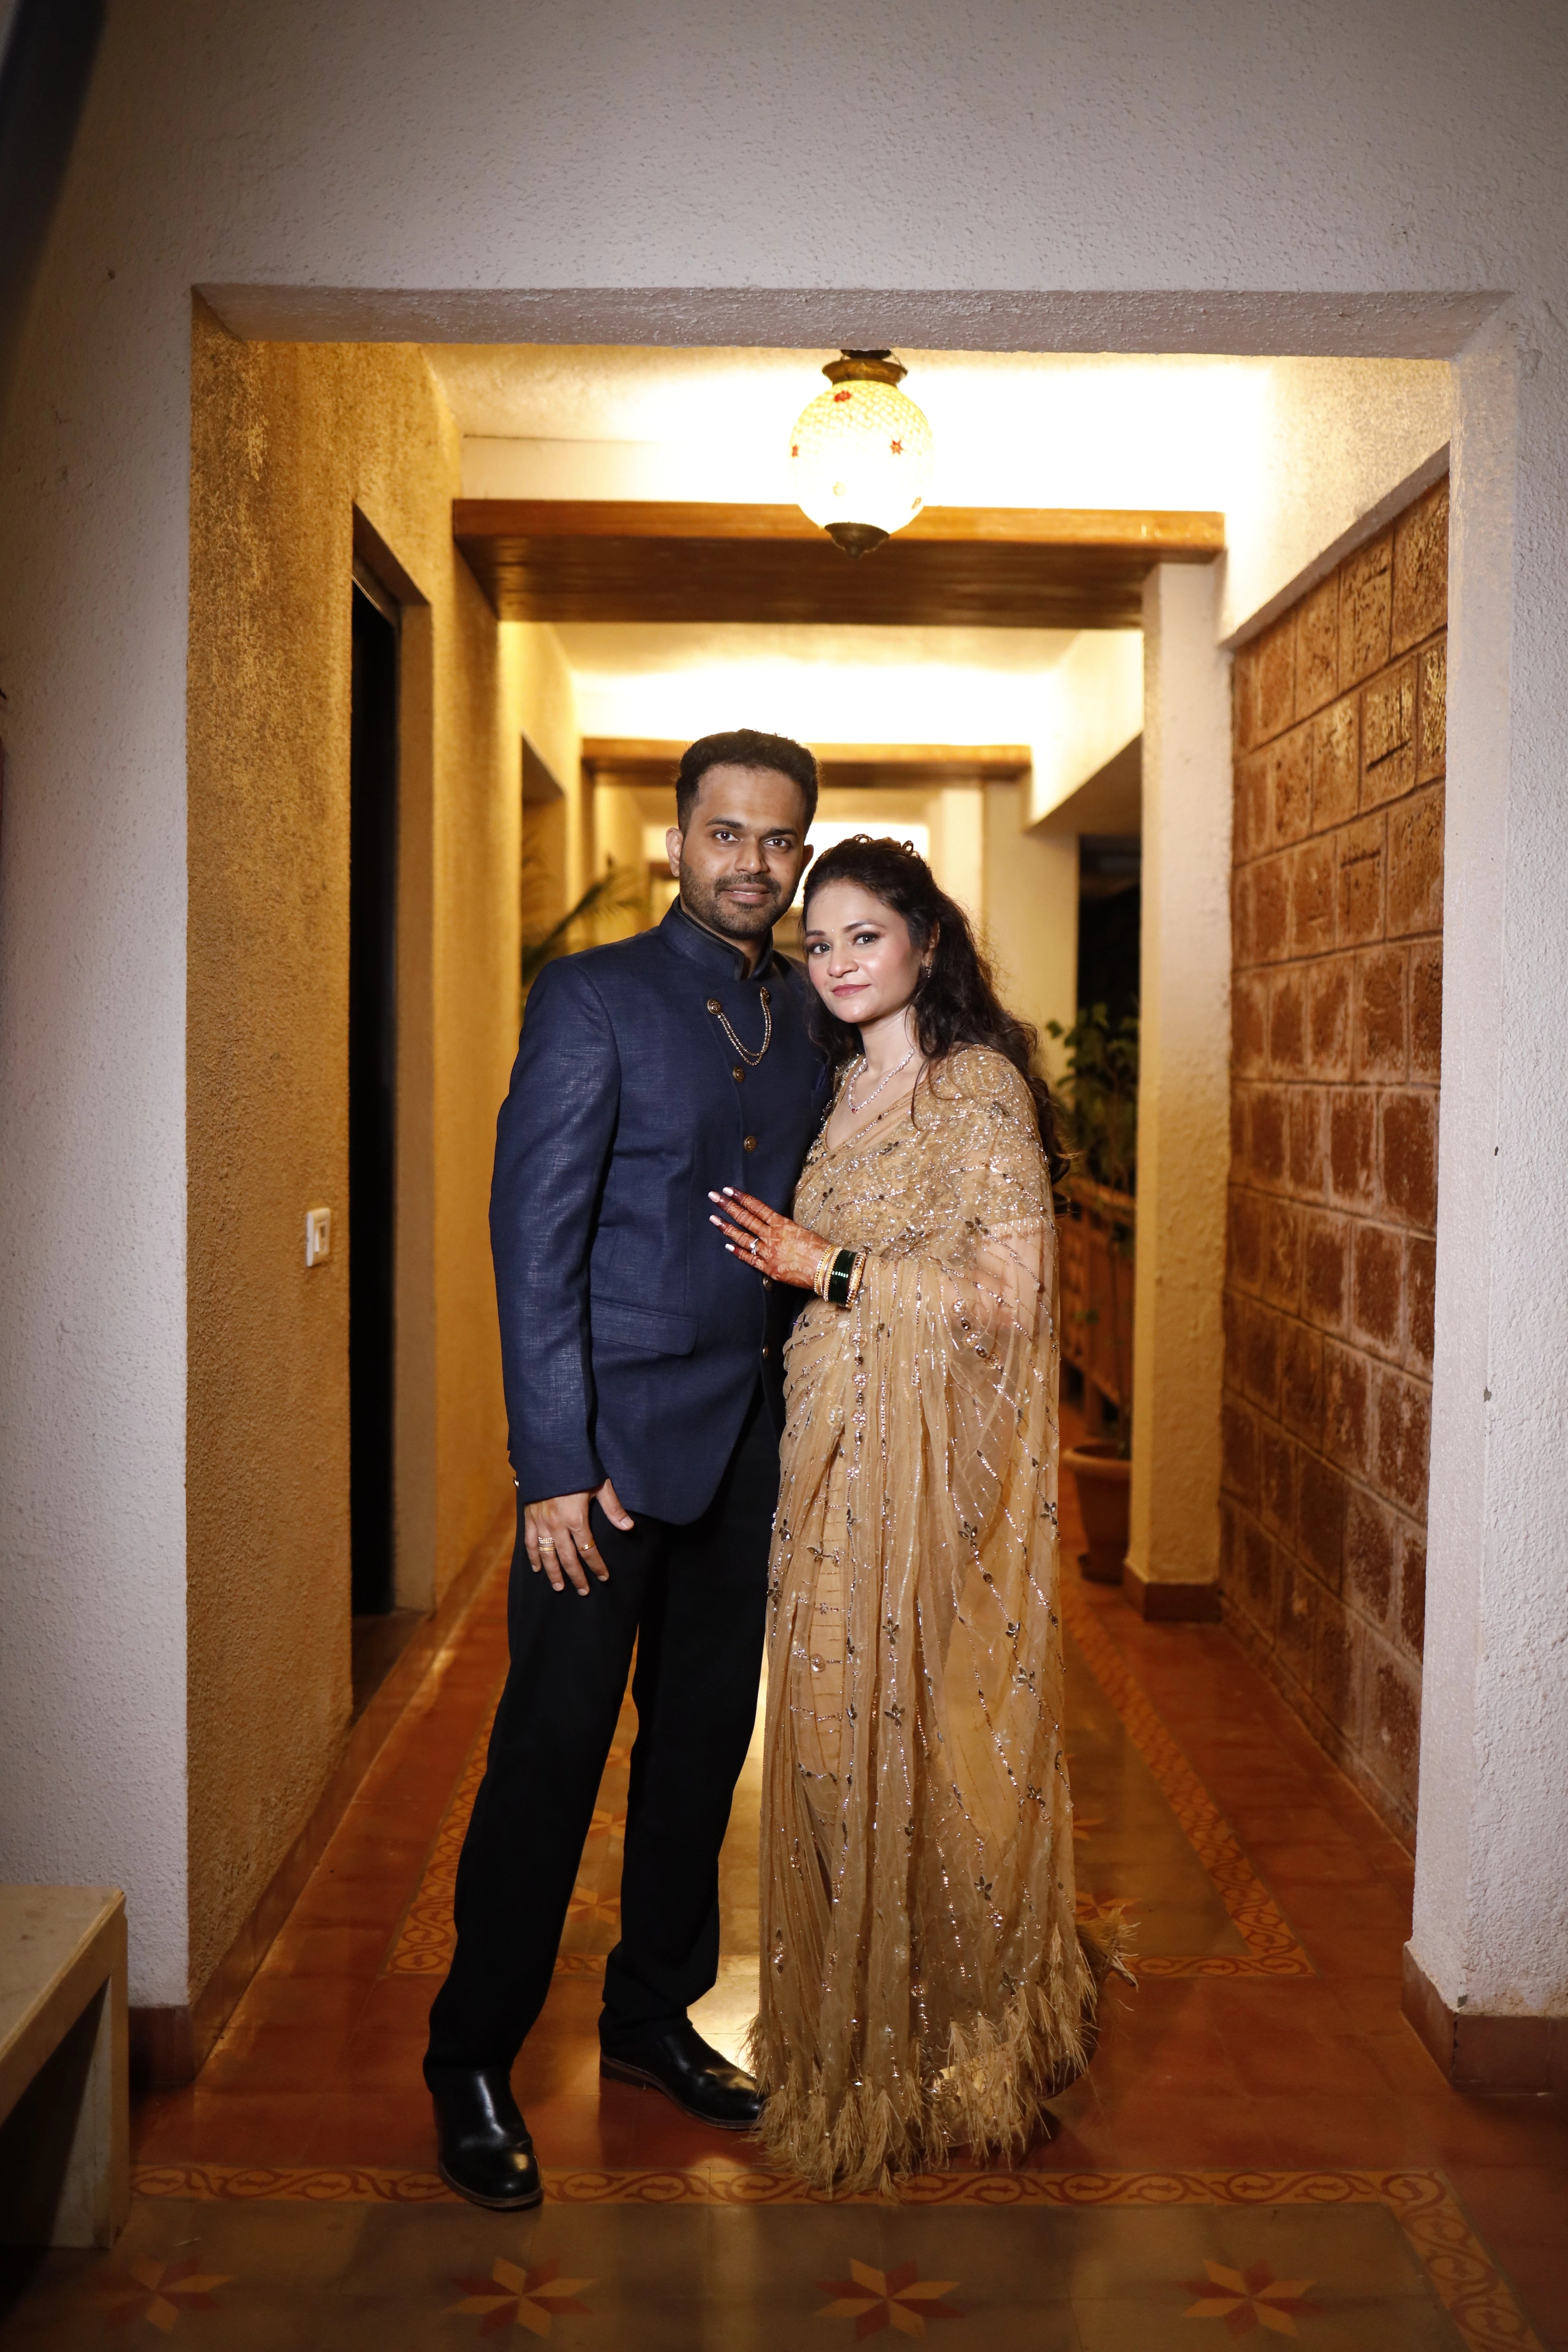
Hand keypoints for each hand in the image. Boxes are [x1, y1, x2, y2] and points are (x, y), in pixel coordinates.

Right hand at [523, 1477, 632, 1594]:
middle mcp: (557, 1525)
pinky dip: (533, 1557)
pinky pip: (530, 1542)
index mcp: (576, 1519)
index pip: (589, 1550)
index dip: (597, 1566)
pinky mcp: (529, 1517)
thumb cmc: (578, 1468)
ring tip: (559, 1587)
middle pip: (568, 1558)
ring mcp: (541, 1522)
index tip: (604, 1577)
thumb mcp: (600, 1485)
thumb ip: (614, 1508)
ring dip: (554, 1573)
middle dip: (577, 1577)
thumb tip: (629, 1527)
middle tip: (584, 1591)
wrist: (548, 1454)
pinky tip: (537, 1569)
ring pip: (546, 1555)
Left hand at [707, 1189, 828, 1288]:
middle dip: (728, 1207)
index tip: (728, 1190)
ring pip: (743, 1238)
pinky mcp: (769, 1268)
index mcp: (782, 1224)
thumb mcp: (802, 1231)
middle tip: (713, 1197)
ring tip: (714, 1219)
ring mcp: (768, 1252)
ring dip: (727, 1228)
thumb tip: (774, 1226)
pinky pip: (750, 1259)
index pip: (757, 1207)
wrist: (827, 1268)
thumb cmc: (820, 1248)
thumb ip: (784, 1227)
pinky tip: (728, 1245)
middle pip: (745, 1218)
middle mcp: (772, 1236)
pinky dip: (738, 1252)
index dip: (741, 1198)